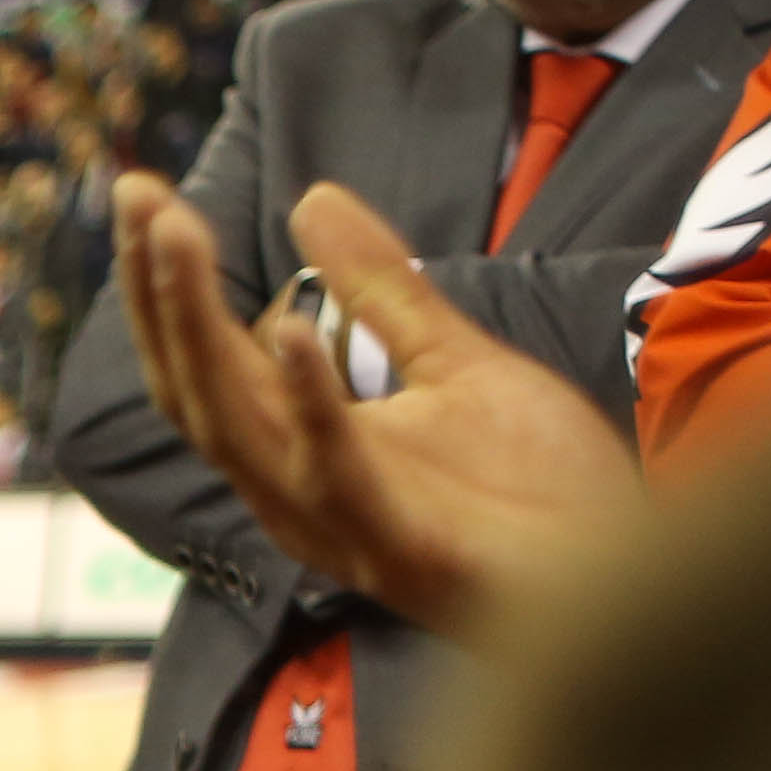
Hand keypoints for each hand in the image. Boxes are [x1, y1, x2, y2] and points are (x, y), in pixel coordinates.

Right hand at [111, 170, 638, 635]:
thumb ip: (381, 289)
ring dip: (199, 330)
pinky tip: (293, 328)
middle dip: (161, 293)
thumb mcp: (454, 361)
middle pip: (197, 391)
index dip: (167, 281)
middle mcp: (300, 495)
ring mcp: (344, 528)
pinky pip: (337, 476)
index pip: (207, 361)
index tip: (139, 190)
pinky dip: (310, 405)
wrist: (633, 579)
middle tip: (137, 197)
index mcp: (303, 452)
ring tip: (179, 237)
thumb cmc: (543, 493)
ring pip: (236, 429)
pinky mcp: (404, 552)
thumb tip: (312, 198)